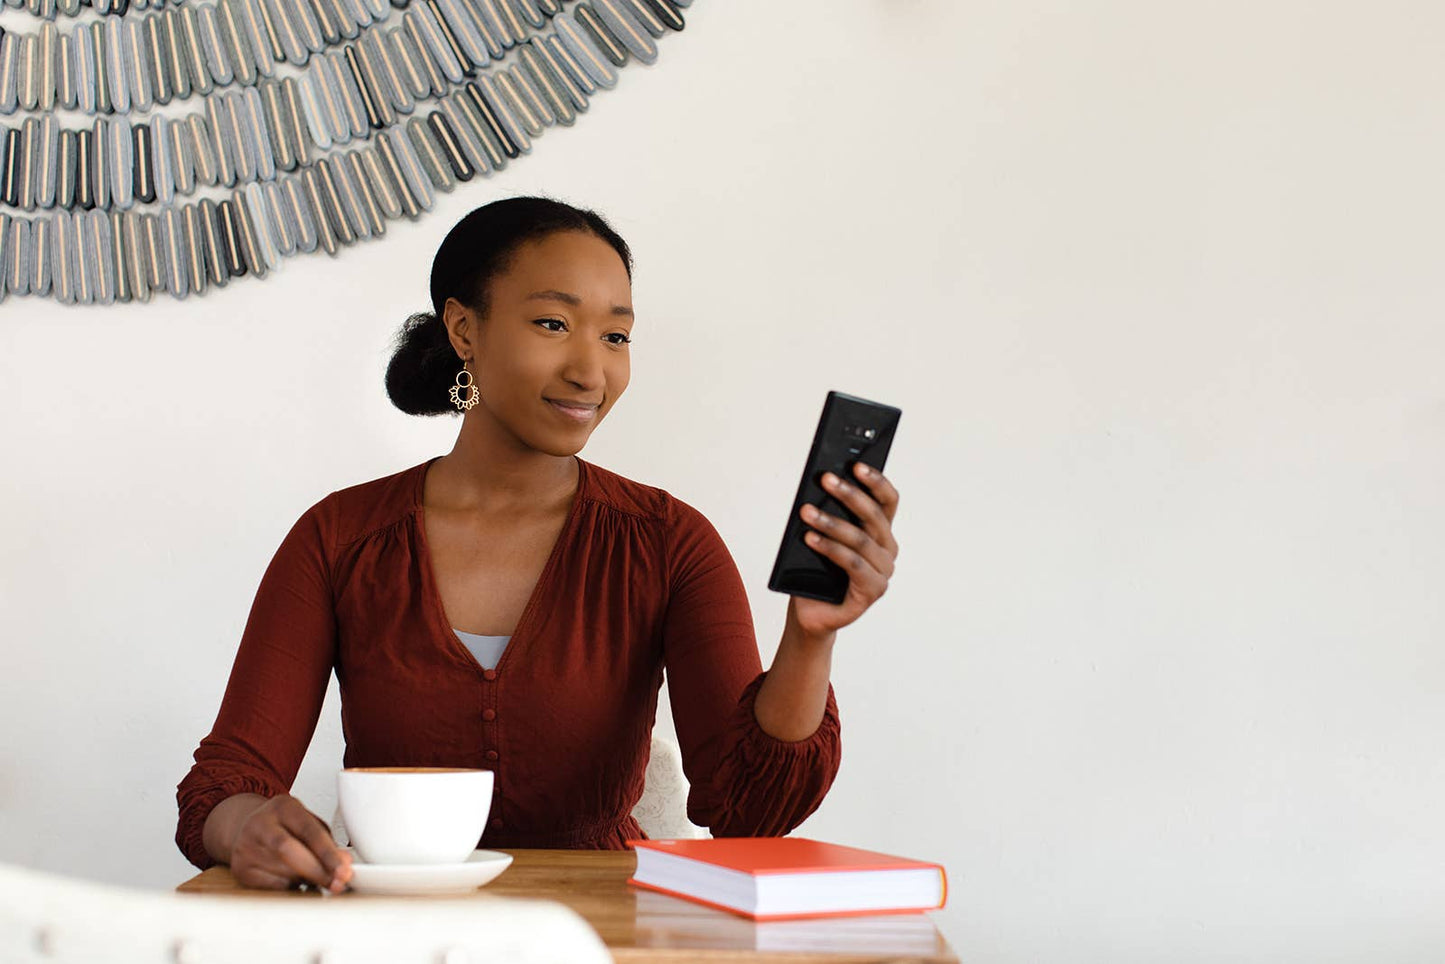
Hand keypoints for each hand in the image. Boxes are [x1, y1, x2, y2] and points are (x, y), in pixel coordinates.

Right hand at [227, 794, 351, 892]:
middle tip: (337, 883)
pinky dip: (290, 889)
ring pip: (280, 871)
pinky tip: (300, 886)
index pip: (307, 830)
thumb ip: (326, 841)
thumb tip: (344, 862)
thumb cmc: (286, 827)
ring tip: (321, 881)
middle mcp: (260, 824)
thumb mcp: (308, 823)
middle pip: (288, 851)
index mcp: (283, 806)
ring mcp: (246, 847)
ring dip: (306, 882)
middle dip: (317, 871)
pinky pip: (270, 886)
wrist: (248, 829)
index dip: (327, 853)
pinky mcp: (240, 869)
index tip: (344, 869)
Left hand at [789, 462, 899, 637]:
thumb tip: (820, 486)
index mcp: (881, 532)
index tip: (856, 464)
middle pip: (874, 516)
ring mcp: (883, 572)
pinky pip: (852, 563)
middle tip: (825, 479)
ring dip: (831, 522)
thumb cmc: (816, 570)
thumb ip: (829, 514)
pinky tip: (810, 538)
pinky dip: (830, 548)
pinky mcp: (872, 591)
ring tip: (806, 512)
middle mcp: (888, 550)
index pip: (887, 501)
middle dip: (848, 494)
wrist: (810, 612)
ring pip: (860, 539)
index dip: (875, 481)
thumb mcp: (823, 535)